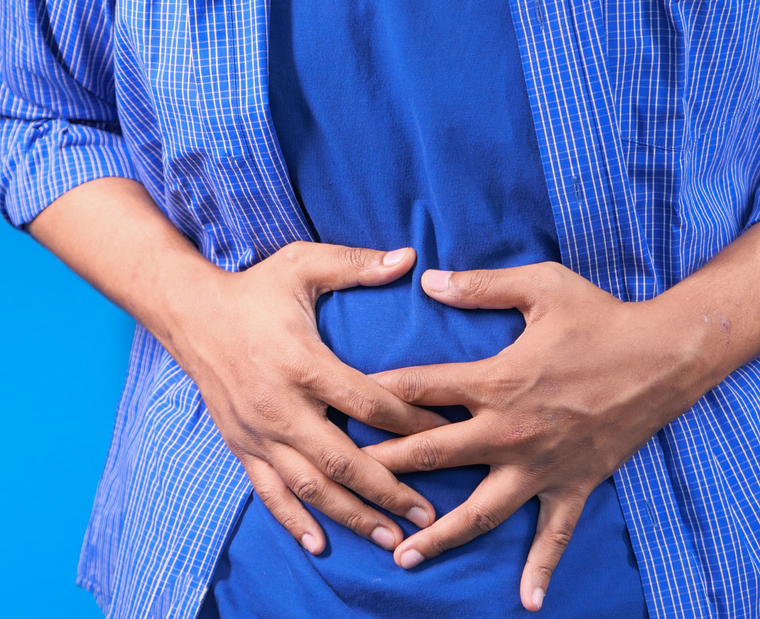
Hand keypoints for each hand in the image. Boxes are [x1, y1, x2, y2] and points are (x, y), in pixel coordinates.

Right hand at [166, 241, 448, 553]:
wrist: (190, 314)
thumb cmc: (253, 289)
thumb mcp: (302, 264)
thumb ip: (355, 264)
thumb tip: (410, 259)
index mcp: (303, 363)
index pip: (370, 404)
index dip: (414, 423)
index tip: (450, 435)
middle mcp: (281, 406)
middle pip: (343, 461)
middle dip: (390, 491)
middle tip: (430, 516)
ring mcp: (258, 432)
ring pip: (309, 487)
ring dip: (352, 516)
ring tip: (391, 539)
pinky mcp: (241, 444)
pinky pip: (268, 492)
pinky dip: (294, 521)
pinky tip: (320, 544)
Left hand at [363, 262, 712, 610]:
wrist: (667, 355)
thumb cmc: (601, 316)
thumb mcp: (541, 286)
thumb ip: (481, 286)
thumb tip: (427, 279)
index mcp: (496, 380)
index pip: (419, 389)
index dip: (374, 395)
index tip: (337, 406)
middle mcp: (510, 430)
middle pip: (432, 454)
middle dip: (384, 469)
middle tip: (345, 483)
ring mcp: (540, 464)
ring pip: (479, 510)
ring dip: (439, 534)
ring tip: (401, 557)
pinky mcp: (573, 484)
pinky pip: (554, 534)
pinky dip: (542, 568)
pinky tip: (527, 600)